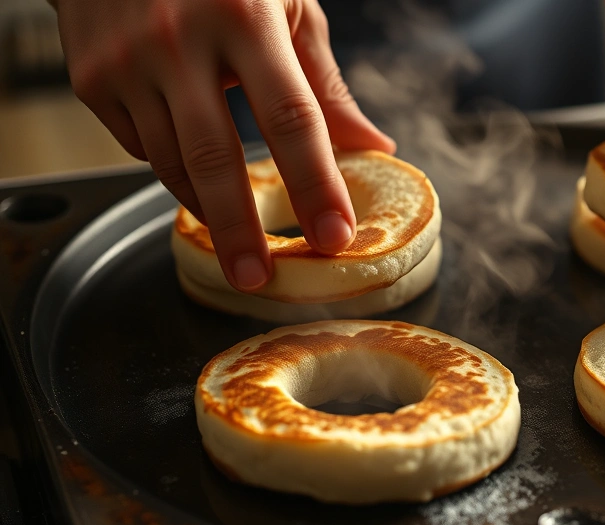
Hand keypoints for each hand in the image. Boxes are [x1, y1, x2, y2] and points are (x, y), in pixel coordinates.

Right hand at [52, 0, 395, 290]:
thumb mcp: (285, 5)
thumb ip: (325, 82)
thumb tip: (373, 146)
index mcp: (242, 15)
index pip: (290, 116)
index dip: (315, 183)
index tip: (335, 234)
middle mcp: (177, 39)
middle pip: (215, 158)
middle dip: (241, 229)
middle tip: (260, 278)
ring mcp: (126, 62)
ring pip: (171, 163)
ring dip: (209, 211)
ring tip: (238, 244)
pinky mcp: (91, 80)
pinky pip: (141, 147)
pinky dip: (174, 170)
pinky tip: (198, 172)